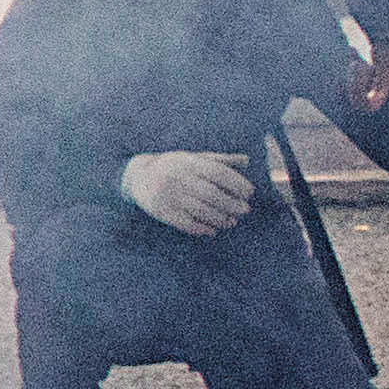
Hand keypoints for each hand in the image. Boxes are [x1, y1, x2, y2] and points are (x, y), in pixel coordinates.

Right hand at [119, 150, 256, 235]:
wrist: (139, 176)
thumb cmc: (175, 167)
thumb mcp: (194, 158)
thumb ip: (220, 160)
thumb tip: (247, 161)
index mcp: (189, 163)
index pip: (218, 173)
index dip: (236, 183)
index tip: (249, 192)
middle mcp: (178, 178)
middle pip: (211, 194)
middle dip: (232, 204)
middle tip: (245, 210)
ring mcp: (168, 195)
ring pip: (200, 210)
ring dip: (220, 218)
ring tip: (231, 222)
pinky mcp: (161, 211)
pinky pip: (185, 222)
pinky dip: (202, 228)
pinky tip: (213, 230)